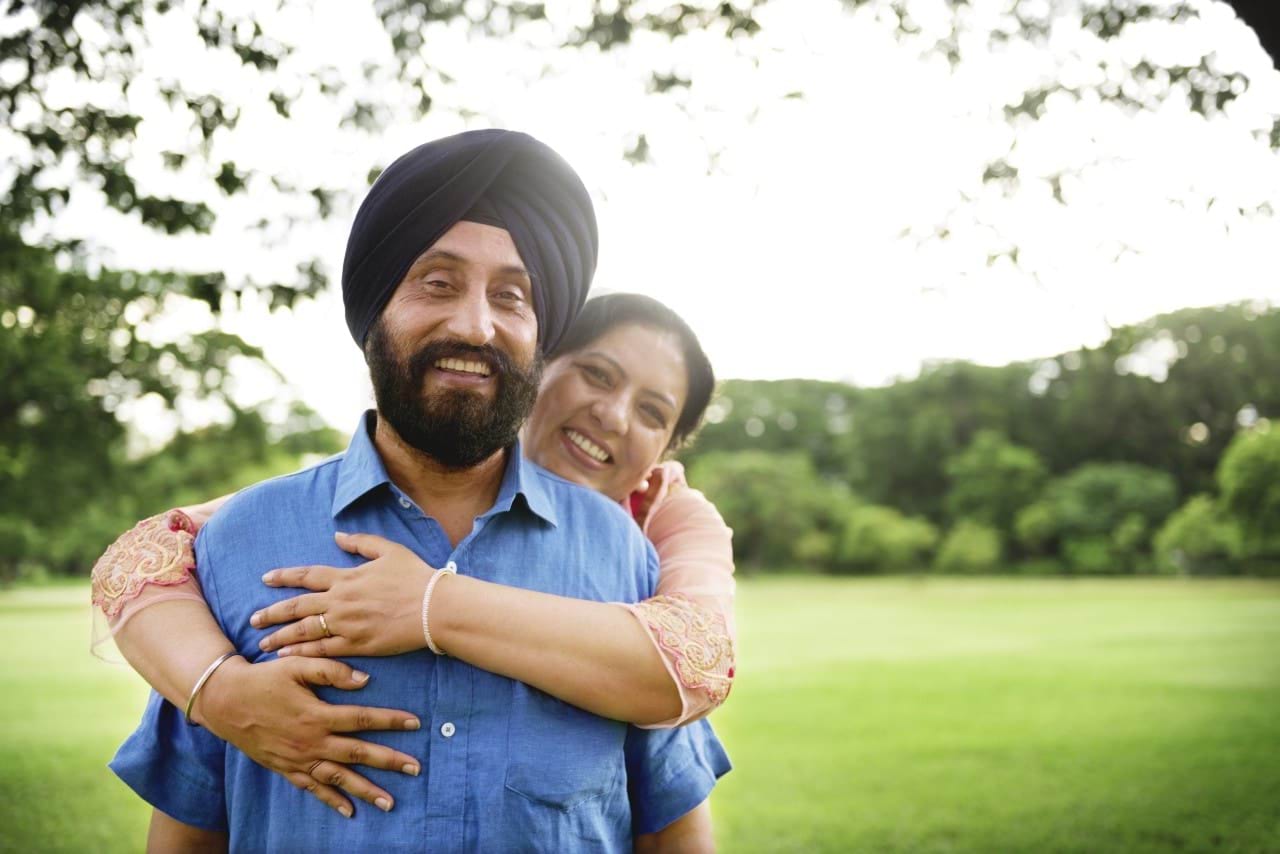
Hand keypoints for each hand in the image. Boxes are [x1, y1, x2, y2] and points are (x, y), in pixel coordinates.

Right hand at [194, 655, 422, 817]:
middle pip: (357, 754)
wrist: (225, 702)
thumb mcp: (296, 666)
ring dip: (365, 790)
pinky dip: (331, 801)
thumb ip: (331, 671)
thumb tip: (365, 680)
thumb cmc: (264, 679)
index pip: (362, 719)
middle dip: (389, 761)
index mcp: (317, 715)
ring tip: (389, 802)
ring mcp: (298, 759)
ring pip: (338, 778)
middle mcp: (311, 741)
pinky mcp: (286, 769)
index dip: (390, 720)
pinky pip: (313, 788)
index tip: (415, 722)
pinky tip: (350, 811)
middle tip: (415, 768)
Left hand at [253, 532, 434, 657]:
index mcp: (347, 577)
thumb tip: (338, 535)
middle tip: (252, 619)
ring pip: (305, 631)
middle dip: (272, 613)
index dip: (284, 576)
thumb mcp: (390, 550)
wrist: (434, 608)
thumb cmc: (416, 577)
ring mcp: (347, 624)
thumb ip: (361, 542)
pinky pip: (322, 650)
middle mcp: (341, 601)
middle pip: (297, 607)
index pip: (307, 576)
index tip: (265, 578)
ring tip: (263, 643)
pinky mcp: (357, 645)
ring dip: (281, 637)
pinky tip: (287, 657)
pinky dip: (302, 653)